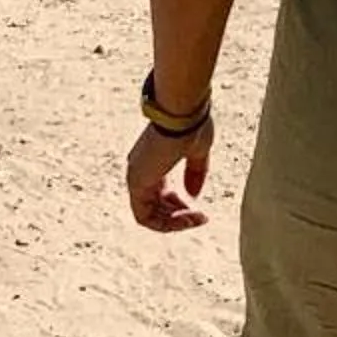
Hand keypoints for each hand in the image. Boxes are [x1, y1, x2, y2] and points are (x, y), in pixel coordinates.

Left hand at [127, 114, 215, 233]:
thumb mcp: (197, 152)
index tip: (200, 209)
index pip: (161, 194)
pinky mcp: (136, 183)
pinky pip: (144, 217)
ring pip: (149, 216)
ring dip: (175, 223)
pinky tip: (186, 218)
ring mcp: (136, 177)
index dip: (180, 206)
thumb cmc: (191, 125)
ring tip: (197, 218)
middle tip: (201, 217)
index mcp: (154, 161)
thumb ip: (194, 173)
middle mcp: (141, 170)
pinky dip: (165, 223)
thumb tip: (193, 195)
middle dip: (179, 217)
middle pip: (155, 207)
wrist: (182, 114)